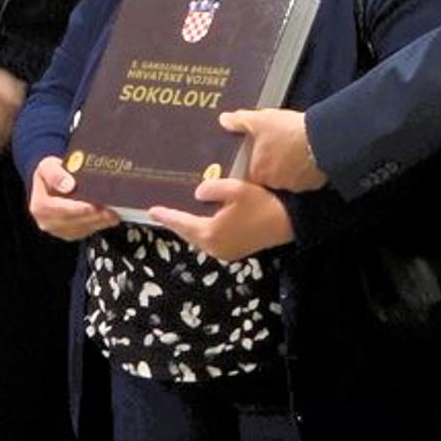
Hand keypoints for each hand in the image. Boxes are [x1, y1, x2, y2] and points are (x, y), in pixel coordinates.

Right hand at [27, 155, 120, 240]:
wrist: (52, 182)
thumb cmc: (51, 174)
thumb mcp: (48, 166)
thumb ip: (55, 174)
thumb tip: (67, 185)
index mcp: (39, 206)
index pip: (58, 210)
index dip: (75, 209)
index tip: (90, 206)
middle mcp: (47, 222)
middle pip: (72, 222)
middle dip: (92, 217)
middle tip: (109, 211)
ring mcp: (59, 229)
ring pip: (81, 229)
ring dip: (99, 222)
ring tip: (113, 214)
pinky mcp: (70, 233)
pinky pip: (86, 232)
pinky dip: (99, 225)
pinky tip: (109, 218)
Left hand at [150, 177, 293, 261]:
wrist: (288, 223)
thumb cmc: (262, 204)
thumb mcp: (236, 189)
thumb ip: (212, 188)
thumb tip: (197, 193)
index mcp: (211, 233)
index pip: (182, 223)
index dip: (167, 216)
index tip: (152, 211)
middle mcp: (215, 247)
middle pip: (188, 234)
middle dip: (176, 223)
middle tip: (163, 212)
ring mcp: (225, 252)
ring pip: (199, 239)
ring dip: (189, 228)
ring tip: (179, 215)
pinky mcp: (234, 251)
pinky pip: (210, 241)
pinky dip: (202, 231)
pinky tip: (202, 220)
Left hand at [218, 109, 325, 191]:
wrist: (321, 138)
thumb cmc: (287, 131)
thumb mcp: (260, 120)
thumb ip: (240, 121)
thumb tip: (224, 119)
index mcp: (257, 172)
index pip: (251, 172)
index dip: (256, 160)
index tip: (261, 151)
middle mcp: (274, 184)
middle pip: (269, 177)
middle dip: (274, 164)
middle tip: (279, 146)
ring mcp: (294, 186)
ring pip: (288, 178)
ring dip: (290, 167)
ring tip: (295, 149)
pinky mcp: (312, 184)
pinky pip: (305, 178)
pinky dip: (305, 169)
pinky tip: (308, 155)